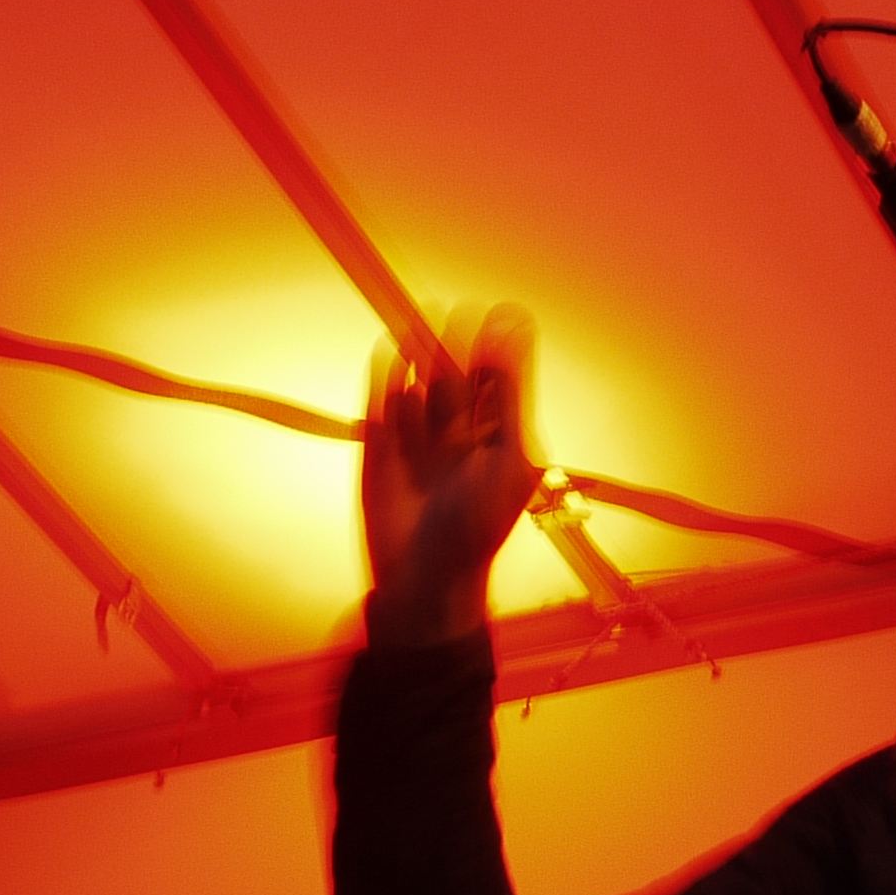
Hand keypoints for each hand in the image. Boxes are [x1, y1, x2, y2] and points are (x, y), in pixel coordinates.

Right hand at [362, 306, 539, 644]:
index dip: (494, 347)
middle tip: (453, 314)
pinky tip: (390, 352)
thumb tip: (515, 324)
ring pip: (418, 385)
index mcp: (498, 434)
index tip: (495, 314)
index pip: (496, 377)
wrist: (425, 580)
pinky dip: (385, 378)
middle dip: (453, 347)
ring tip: (420, 326)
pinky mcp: (380, 447)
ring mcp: (418, 438)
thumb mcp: (507, 453)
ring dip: (419, 357)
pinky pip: (383, 404)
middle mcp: (459, 432)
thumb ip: (510, 390)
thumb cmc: (478, 526)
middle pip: (455, 375)